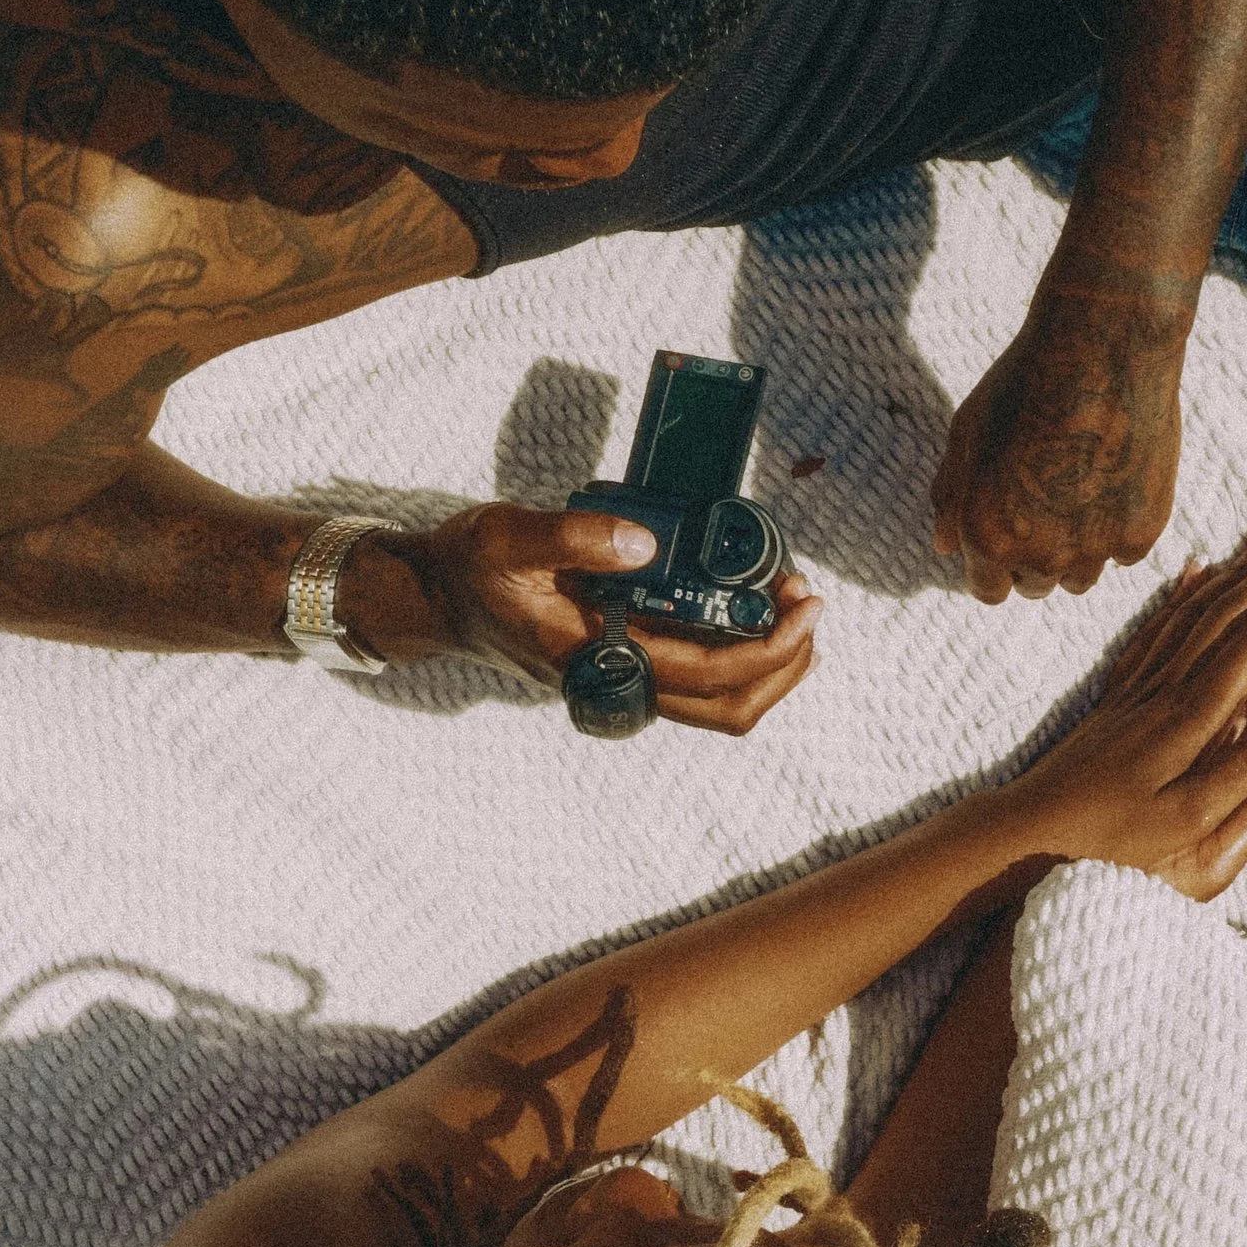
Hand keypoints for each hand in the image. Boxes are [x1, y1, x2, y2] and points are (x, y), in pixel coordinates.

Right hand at [378, 503, 817, 734]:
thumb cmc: (471, 569)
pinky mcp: (626, 664)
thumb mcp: (508, 537)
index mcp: (597, 660)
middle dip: (785, 662)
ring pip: (719, 706)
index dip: (768, 647)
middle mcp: (617, 683)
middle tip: (807, 602)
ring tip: (792, 608)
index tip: (802, 601)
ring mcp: (624, 680)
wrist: (439, 598)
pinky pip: (698, 680)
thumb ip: (572, 537)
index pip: (704, 675)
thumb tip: (645, 542)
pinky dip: (740, 653)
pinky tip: (752, 607)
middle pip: (728, 710)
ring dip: (770, 666)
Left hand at [932, 303, 1186, 602]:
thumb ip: (951, 497)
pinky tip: (1114, 480)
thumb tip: (945, 546)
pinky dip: (1119, 529)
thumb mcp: (965, 435)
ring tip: (1079, 495)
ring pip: (1080, 579)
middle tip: (1046, 503)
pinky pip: (1124, 553)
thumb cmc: (1023, 386)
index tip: (1006, 539)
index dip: (994, 567)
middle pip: (1035, 585)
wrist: (1102, 349)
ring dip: (1076, 552)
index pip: (988, 591)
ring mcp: (1094, 548)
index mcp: (985, 537)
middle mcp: (1039, 554)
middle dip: (1033, 557)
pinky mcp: (1141, 533)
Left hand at [1010, 521, 1246, 893]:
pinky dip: (1182, 595)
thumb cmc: (1118, 840)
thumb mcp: (1192, 818)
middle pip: (1225, 615)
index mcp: (1192, 717)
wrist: (1032, 831)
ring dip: (1234, 572)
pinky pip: (1155, 629)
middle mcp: (1167, 690)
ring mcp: (1139, 687)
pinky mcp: (1119, 693)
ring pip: (1193, 613)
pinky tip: (1197, 569)